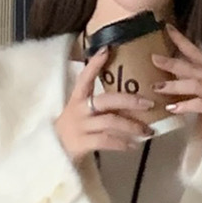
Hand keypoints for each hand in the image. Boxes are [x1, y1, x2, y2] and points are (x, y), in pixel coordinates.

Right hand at [55, 47, 152, 162]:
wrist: (52, 153)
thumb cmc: (73, 130)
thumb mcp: (80, 112)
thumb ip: (100, 106)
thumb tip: (130, 101)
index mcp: (77, 99)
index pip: (85, 77)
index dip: (95, 64)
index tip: (107, 49)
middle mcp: (78, 110)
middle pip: (107, 100)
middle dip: (130, 100)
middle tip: (149, 103)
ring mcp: (80, 127)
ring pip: (110, 122)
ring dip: (132, 126)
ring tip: (147, 131)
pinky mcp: (82, 143)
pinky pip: (106, 141)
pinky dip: (122, 143)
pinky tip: (133, 146)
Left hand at [152, 24, 201, 125]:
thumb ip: (201, 90)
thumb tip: (180, 85)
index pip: (199, 53)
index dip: (182, 41)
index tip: (167, 29)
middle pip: (194, 67)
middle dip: (172, 62)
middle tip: (153, 58)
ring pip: (196, 84)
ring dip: (175, 85)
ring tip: (157, 87)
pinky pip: (201, 103)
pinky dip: (186, 105)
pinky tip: (172, 108)